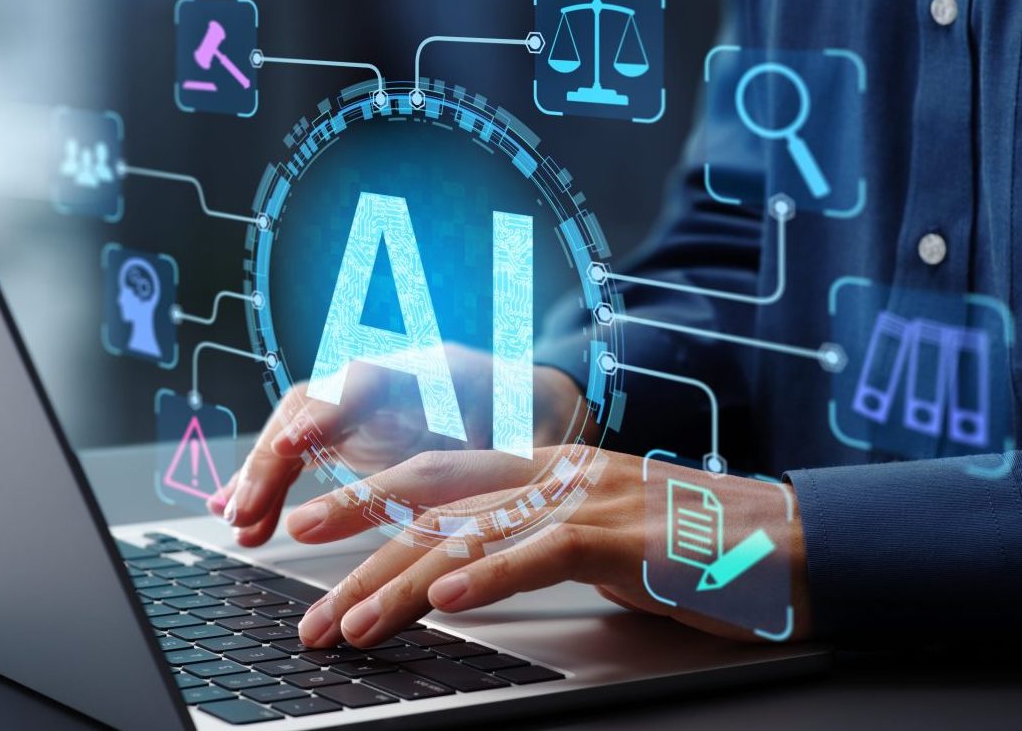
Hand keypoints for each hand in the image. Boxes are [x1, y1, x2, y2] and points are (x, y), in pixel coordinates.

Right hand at [206, 344, 586, 545]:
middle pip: (312, 404)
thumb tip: (491, 483)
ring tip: (238, 524)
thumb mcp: (528, 436)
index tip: (295, 444)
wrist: (534, 408)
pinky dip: (273, 486)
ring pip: (297, 430)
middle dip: (273, 456)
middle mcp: (386, 379)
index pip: (363, 379)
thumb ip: (500, 451)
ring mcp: (364, 405)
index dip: (325, 412)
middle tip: (246, 510)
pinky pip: (301, 454)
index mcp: (432, 369)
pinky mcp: (353, 435)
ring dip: (263, 477)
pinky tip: (245, 516)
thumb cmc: (536, 421)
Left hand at [283, 450, 811, 647]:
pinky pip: (544, 551)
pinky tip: (448, 599)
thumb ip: (531, 539)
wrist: (796, 544)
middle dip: (358, 527)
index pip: (438, 477)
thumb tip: (462, 570)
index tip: (313, 527)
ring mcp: (589, 497)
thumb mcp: (596, 534)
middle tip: (294, 562)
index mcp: (544, 468)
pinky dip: (492, 573)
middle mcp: (556, 472)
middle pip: (435, 495)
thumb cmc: (693, 548)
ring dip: (403, 578)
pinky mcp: (626, 535)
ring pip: (476, 529)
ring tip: (348, 621)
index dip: (369, 495)